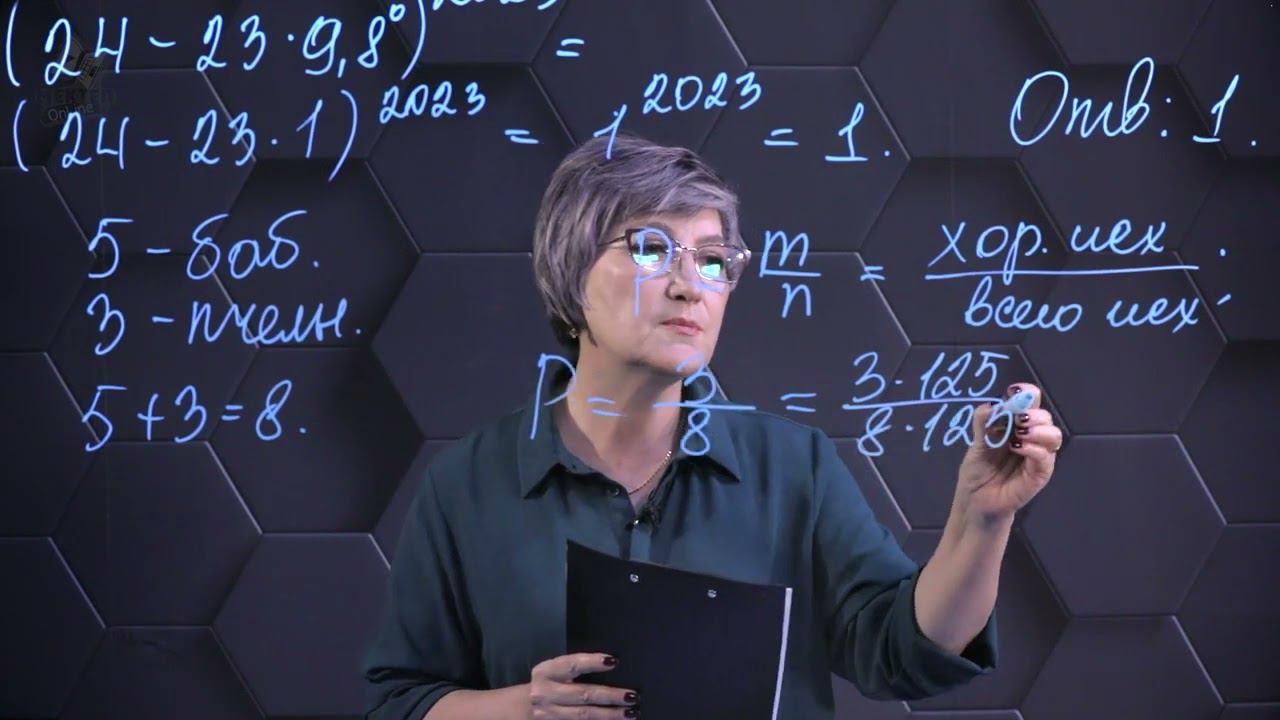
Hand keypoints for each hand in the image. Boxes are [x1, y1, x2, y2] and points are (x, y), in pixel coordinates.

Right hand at [527, 652, 639, 718]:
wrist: (522, 708)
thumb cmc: (549, 684)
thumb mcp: (554, 672)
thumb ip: (575, 668)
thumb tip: (612, 664)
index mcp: (546, 671)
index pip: (572, 665)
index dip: (592, 662)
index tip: (614, 661)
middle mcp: (545, 693)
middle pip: (583, 694)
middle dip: (610, 696)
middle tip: (632, 696)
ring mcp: (548, 715)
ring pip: (584, 715)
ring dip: (610, 715)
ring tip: (631, 712)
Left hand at [958, 383, 1062, 525]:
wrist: (976, 501)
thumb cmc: (978, 471)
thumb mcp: (977, 443)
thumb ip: (984, 424)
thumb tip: (990, 404)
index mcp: (1018, 426)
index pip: (1032, 403)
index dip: (1027, 394)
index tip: (1014, 391)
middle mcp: (1032, 438)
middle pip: (1046, 417)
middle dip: (1033, 413)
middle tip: (1017, 418)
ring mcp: (1038, 457)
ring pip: (1053, 435)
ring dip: (1038, 429)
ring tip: (1019, 433)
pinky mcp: (1040, 474)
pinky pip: (1046, 457)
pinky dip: (1033, 448)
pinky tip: (1018, 447)